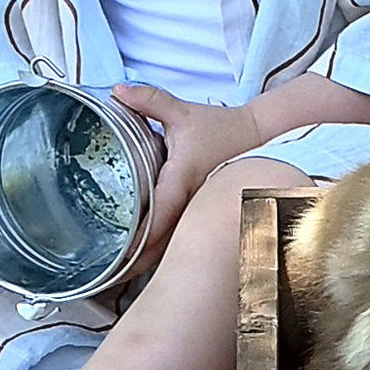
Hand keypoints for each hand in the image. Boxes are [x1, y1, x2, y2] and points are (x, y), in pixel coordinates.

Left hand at [111, 85, 256, 262]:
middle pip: (162, 242)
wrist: (259, 136)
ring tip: (121, 277)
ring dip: (149, 261)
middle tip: (110, 277)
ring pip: (173, 245)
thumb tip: (116, 91)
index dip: (139, 238)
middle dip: (137, 262)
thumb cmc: (221, 128)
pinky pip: (180, 238)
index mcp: (183, 179)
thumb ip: (149, 100)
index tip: (120, 257)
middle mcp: (192, 202)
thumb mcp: (182, 112)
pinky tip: (145, 262)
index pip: (158, 215)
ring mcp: (199, 212)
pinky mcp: (202, 215)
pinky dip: (162, 250)